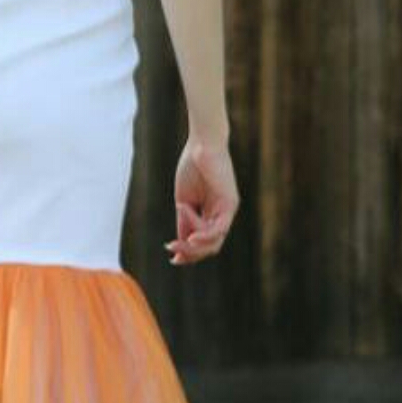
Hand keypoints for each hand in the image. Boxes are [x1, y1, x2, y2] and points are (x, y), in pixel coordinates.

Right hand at [165, 137, 238, 264]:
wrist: (201, 145)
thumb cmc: (192, 167)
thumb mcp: (185, 200)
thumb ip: (185, 222)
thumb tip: (180, 244)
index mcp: (212, 214)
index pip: (204, 242)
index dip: (189, 253)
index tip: (173, 257)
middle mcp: (223, 215)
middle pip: (210, 247)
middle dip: (190, 253)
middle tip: (172, 250)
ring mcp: (228, 210)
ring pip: (214, 242)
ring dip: (192, 245)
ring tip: (175, 242)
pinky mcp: (230, 204)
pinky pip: (218, 229)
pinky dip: (203, 236)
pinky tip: (190, 239)